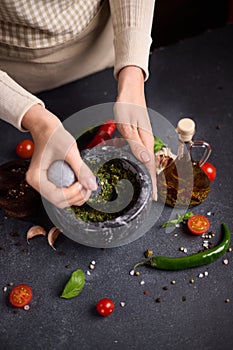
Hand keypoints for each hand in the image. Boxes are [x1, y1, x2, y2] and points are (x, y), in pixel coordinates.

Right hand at [22, 104, 96, 207]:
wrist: (47, 128)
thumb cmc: (54, 136)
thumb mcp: (70, 151)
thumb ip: (81, 170)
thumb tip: (92, 186)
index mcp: (36, 178)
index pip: (56, 196)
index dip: (73, 193)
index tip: (83, 183)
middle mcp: (38, 184)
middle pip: (60, 202)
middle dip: (77, 197)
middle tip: (88, 185)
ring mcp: (44, 184)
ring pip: (63, 200)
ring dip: (77, 196)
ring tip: (86, 183)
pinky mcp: (51, 182)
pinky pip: (64, 194)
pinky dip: (74, 192)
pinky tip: (81, 182)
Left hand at [115, 66, 156, 199]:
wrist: (130, 89)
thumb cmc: (127, 104)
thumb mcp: (127, 125)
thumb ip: (135, 143)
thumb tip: (145, 160)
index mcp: (145, 140)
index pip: (151, 166)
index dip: (153, 183)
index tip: (154, 197)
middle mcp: (147, 140)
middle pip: (151, 165)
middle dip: (152, 182)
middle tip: (150, 196)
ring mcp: (144, 137)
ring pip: (146, 160)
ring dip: (146, 173)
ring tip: (145, 186)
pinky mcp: (140, 134)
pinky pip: (141, 152)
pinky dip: (140, 163)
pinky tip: (136, 166)